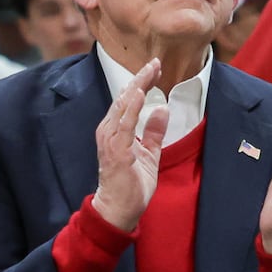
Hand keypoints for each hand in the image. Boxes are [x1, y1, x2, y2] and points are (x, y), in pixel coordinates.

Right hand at [92, 58, 166, 230]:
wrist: (119, 210)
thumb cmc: (131, 185)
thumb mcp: (149, 154)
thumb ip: (154, 132)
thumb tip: (162, 109)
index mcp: (116, 130)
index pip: (128, 100)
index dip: (141, 82)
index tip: (155, 67)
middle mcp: (109, 131)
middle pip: (125, 97)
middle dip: (140, 78)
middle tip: (155, 61)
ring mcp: (111, 139)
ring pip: (123, 105)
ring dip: (137, 86)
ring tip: (149, 70)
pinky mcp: (116, 150)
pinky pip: (125, 124)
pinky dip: (132, 107)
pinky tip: (141, 93)